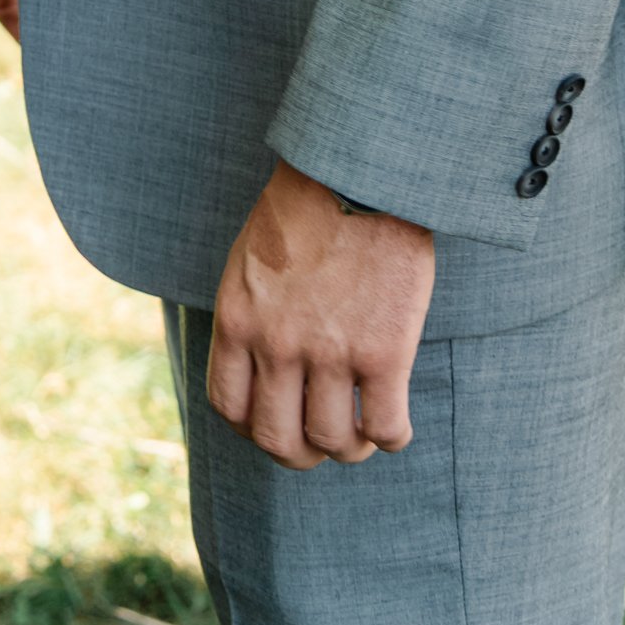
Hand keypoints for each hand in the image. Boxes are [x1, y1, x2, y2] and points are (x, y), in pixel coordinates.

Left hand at [207, 160, 434, 468]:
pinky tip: (394, 424)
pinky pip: (385, 428)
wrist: (360, 170)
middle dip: (300, 454)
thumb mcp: (252, 259)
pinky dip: (391, 437)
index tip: (278, 423)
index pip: (229, 407)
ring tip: (363, 433)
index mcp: (238, 319)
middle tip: (322, 442)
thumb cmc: (308, 207)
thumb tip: (260, 368)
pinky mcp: (383, 352)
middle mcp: (276, 344)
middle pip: (278, 440)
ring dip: (350, 448)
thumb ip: (251, 315)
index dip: (254, 428)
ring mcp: (329, 352)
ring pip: (333, 442)